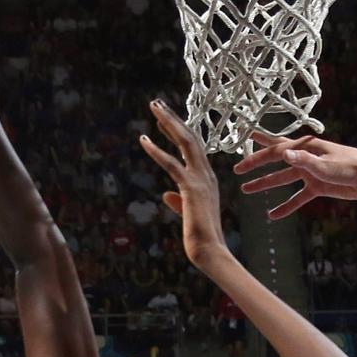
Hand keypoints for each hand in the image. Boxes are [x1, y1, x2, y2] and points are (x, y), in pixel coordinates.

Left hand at [139, 101, 226, 270]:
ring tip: (154, 108)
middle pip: (191, 139)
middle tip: (157, 104)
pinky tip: (144, 140)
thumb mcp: (188, 215)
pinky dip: (157, 151)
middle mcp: (207, 176)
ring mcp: (201, 180)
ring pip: (186, 143)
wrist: (211, 253)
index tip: (163, 120)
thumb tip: (167, 194)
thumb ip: (179, 201)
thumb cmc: (201, 238)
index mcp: (208, 181)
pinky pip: (172, 165)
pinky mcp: (192, 189)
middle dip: (173, 119)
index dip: (178, 132)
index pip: (194, 149)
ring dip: (169, 123)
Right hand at [234, 133, 356, 218]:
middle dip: (256, 166)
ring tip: (247, 191)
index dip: (256, 157)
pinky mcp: (318, 186)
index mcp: (306, 147)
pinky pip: (298, 197)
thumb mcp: (325, 165)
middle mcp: (306, 157)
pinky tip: (273, 215)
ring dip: (266, 185)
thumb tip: (284, 154)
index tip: (240, 164)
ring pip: (283, 179)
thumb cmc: (351, 167)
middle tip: (238, 171)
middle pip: (275, 162)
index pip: (275, 151)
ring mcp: (311, 172)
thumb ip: (305, 161)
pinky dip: (286, 206)